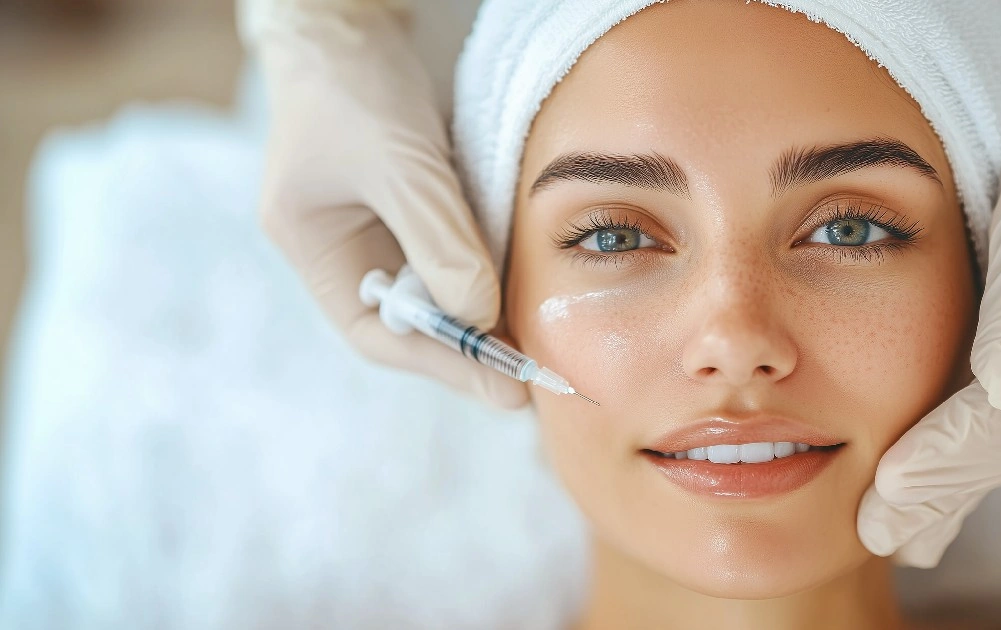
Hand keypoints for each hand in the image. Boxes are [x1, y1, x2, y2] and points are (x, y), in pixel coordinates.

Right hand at [254, 1, 527, 407]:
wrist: (352, 20)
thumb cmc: (356, 85)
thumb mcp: (399, 165)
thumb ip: (440, 242)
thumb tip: (483, 318)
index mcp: (316, 249)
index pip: (378, 333)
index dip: (443, 365)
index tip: (504, 386)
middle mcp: (346, 249)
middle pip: (410, 323)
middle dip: (470, 350)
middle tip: (532, 378)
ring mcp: (380, 227)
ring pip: (436, 291)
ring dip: (484, 316)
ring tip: (535, 347)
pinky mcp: (414, 205)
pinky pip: (453, 253)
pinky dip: (486, 272)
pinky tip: (523, 290)